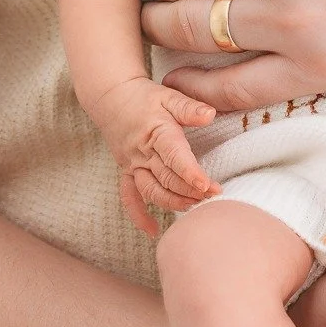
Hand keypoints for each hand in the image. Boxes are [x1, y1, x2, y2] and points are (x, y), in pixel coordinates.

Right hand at [89, 79, 217, 235]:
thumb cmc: (145, 97)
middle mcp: (142, 153)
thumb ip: (189, 107)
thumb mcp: (169, 95)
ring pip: (151, 191)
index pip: (175, 157)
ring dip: (173, 202)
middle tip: (214, 197)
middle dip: (190, 191)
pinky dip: (139, 216)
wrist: (111, 98)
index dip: (191, 173)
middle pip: (167, 178)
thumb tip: (209, 115)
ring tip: (195, 207)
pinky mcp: (126, 171)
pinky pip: (129, 197)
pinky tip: (152, 231)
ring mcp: (132, 164)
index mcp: (156, 133)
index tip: (208, 185)